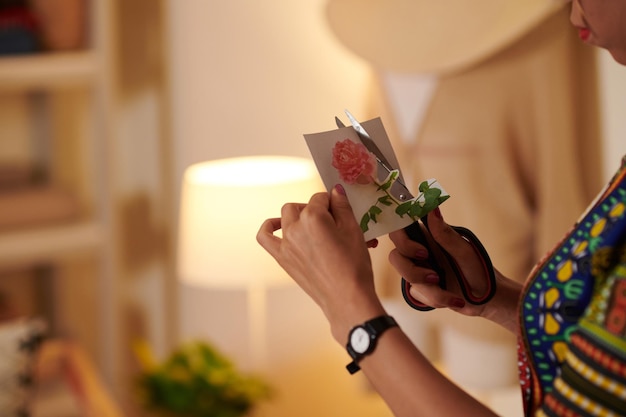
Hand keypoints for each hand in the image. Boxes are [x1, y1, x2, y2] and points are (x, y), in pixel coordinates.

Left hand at [257, 185, 385, 340]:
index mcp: (313, 217)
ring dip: (297, 215)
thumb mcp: (353, 231)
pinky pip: (265, 237)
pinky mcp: (282, 258)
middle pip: (303, 206)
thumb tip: (335, 191)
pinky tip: (278, 226)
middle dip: (316, 208)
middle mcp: (295, 227)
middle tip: (333, 221)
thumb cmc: (354, 266)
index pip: (321, 198)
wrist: (346, 298)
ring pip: (285, 216)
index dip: (333, 203)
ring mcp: (285, 243)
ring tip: (312, 223)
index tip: (342, 212)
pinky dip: (269, 227)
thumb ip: (342, 206)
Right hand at [389, 209, 520, 328]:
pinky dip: (437, 299)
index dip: (401, 239)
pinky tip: (453, 299)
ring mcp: (418, 270)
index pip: (400, 228)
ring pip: (407, 279)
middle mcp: (419, 251)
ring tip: (454, 295)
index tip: (423, 252)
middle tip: (435, 275)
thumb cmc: (480, 271)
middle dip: (412, 270)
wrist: (488, 300)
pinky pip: (418, 294)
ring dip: (432, 290)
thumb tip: (432, 208)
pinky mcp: (421, 289)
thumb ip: (444, 233)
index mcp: (428, 236)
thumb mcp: (464, 252)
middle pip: (395, 256)